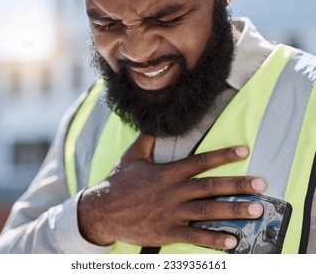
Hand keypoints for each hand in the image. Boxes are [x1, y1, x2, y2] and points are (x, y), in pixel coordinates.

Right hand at [78, 134, 266, 248]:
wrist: (102, 210)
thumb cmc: (118, 182)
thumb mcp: (131, 157)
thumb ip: (146, 140)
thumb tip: (154, 123)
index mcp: (167, 173)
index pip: (200, 161)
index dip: (223, 155)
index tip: (243, 151)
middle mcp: (172, 191)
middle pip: (210, 186)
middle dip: (238, 185)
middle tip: (261, 184)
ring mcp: (170, 213)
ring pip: (206, 211)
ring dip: (233, 211)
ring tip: (256, 211)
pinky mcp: (166, 231)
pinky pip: (193, 236)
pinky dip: (213, 239)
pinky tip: (232, 241)